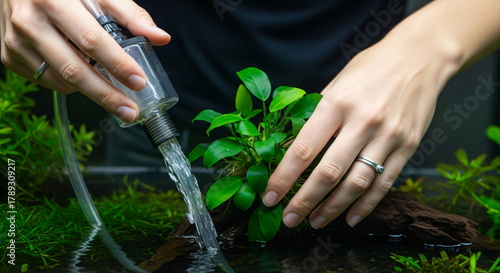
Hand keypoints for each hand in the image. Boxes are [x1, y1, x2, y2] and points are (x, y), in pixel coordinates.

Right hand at [0, 0, 169, 121]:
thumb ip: (129, 14)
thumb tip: (161, 37)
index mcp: (53, 1)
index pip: (92, 41)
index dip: (117, 64)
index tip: (139, 82)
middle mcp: (29, 22)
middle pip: (74, 70)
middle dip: (107, 95)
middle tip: (130, 111)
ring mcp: (15, 42)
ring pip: (60, 81)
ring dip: (90, 90)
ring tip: (111, 90)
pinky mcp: (9, 56)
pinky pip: (47, 80)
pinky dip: (68, 82)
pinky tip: (80, 70)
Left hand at [262, 30, 459, 228]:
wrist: (421, 56)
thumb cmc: (371, 68)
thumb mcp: (337, 84)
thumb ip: (318, 115)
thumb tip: (294, 148)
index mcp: (337, 103)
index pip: (304, 149)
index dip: (284, 177)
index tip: (269, 197)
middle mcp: (363, 122)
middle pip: (328, 173)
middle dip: (304, 201)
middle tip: (288, 220)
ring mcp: (388, 136)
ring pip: (356, 184)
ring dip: (332, 208)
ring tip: (314, 222)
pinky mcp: (408, 146)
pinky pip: (385, 183)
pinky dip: (366, 205)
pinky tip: (350, 218)